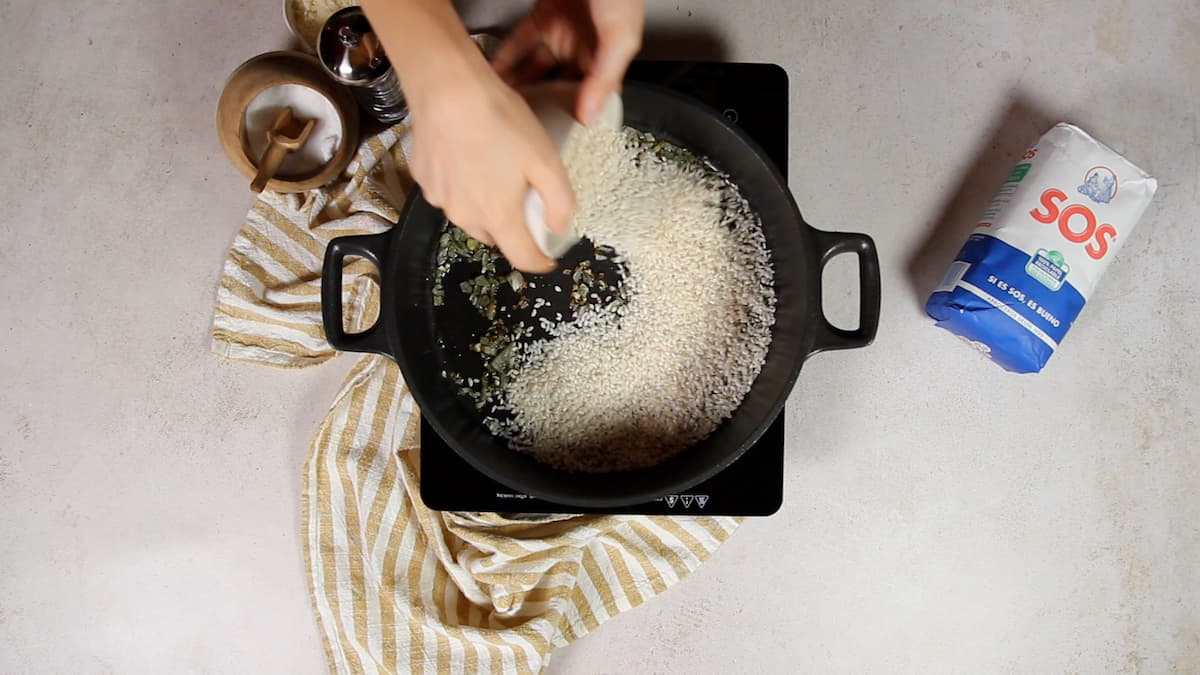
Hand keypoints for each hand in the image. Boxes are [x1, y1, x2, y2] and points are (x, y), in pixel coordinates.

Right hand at [405, 58, 572, 272]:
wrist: (447, 89)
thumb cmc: (500, 121)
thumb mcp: (546, 159)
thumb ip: (559, 201)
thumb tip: (560, 228)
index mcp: (498, 216)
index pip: (522, 258)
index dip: (539, 261)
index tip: (547, 258)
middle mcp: (464, 216)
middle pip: (495, 237)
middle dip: (511, 228)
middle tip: (523, 199)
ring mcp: (440, 199)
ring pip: (469, 216)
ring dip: (484, 206)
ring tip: (494, 173)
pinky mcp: (424, 180)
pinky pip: (449, 194)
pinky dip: (462, 186)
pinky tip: (468, 157)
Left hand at [492, 0, 644, 124]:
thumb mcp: (620, 36)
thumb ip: (604, 77)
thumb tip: (589, 116)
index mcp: (608, 58)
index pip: (589, 98)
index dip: (572, 117)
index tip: (552, 139)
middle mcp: (584, 48)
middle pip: (557, 86)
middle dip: (538, 104)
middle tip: (517, 127)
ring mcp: (561, 32)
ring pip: (535, 68)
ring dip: (518, 84)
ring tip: (499, 104)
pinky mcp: (542, 15)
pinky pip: (520, 43)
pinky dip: (506, 58)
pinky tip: (493, 73)